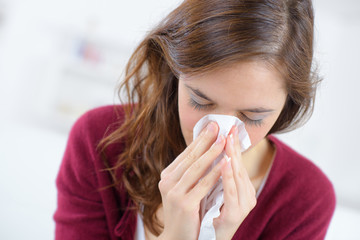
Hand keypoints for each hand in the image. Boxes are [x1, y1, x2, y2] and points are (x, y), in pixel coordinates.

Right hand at [158, 122, 226, 239]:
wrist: (178, 239)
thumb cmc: (186, 212)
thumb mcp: (185, 188)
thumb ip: (192, 172)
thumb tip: (208, 149)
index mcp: (168, 176)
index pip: (186, 154)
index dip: (200, 139)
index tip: (212, 126)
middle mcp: (168, 182)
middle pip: (191, 157)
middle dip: (206, 140)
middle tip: (219, 126)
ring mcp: (174, 193)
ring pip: (196, 168)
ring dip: (212, 153)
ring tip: (224, 140)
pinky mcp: (184, 204)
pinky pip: (203, 185)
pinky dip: (215, 173)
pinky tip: (225, 163)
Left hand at [213, 125, 256, 239]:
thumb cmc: (206, 214)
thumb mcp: (212, 190)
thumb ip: (215, 174)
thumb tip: (209, 151)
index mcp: (241, 188)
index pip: (236, 162)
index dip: (234, 145)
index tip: (229, 127)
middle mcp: (245, 196)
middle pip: (239, 166)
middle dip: (233, 146)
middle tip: (229, 128)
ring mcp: (242, 206)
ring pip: (238, 177)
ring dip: (233, 157)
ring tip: (228, 140)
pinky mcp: (234, 216)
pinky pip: (231, 193)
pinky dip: (228, 177)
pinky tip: (225, 163)